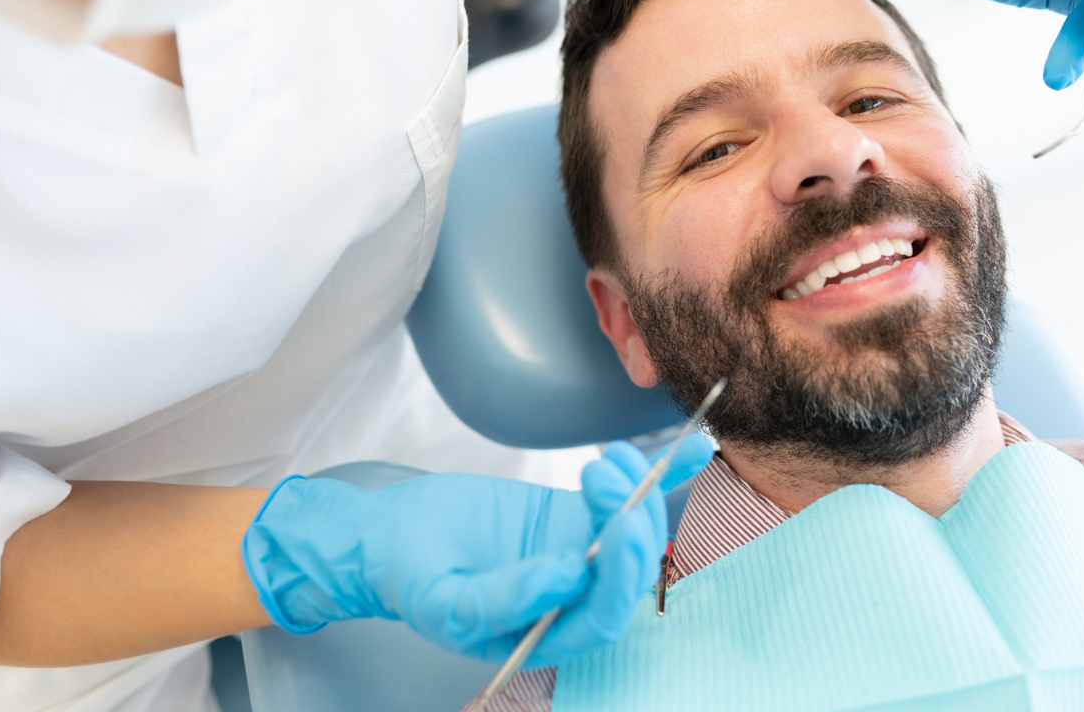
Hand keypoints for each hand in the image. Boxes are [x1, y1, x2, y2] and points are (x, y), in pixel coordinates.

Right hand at [240, 435, 713, 665]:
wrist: (389, 537)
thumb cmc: (411, 578)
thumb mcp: (444, 601)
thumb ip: (501, 599)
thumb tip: (568, 577)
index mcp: (545, 634)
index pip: (603, 615)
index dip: (618, 576)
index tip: (612, 526)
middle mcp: (572, 599)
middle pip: (627, 570)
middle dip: (631, 522)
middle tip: (607, 478)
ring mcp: (579, 554)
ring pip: (631, 529)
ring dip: (636, 489)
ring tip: (606, 458)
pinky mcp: (576, 516)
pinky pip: (626, 498)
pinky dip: (663, 474)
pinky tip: (693, 449)